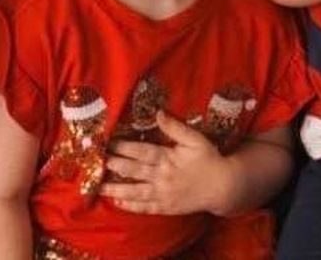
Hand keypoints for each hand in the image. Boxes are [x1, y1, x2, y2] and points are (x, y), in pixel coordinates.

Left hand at [100, 112, 230, 215]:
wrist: (223, 187)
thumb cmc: (209, 159)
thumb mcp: (195, 139)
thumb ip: (175, 127)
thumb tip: (157, 113)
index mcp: (167, 158)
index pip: (141, 151)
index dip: (123, 147)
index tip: (107, 142)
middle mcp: (162, 176)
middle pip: (134, 171)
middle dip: (115, 166)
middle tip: (97, 162)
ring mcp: (163, 194)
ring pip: (136, 191)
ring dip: (117, 189)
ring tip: (100, 186)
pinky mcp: (166, 207)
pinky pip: (146, 207)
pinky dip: (132, 206)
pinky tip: (118, 203)